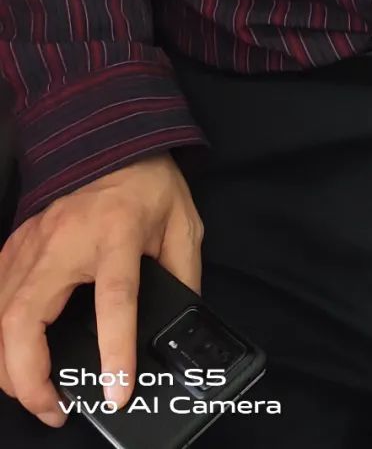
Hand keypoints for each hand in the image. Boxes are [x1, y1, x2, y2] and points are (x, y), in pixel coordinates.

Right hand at [0, 154, 202, 428]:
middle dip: (31, 377)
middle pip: (26, 318)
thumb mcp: (183, 224)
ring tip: (37, 393)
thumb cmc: (148, 181)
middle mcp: (66, 240)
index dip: (115, 350)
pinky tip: (13, 355)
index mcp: (118, 232)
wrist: (111, 135)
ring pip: (1, 315)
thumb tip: (182, 322)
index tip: (116, 391)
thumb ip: (183, 274)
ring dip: (10, 365)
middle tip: (55, 406)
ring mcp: (33, 242)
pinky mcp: (17, 244)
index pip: (115, 299)